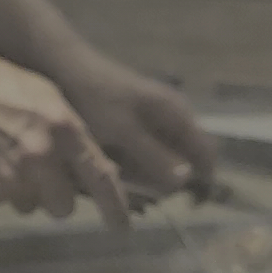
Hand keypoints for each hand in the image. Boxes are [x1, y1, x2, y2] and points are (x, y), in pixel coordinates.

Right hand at [0, 45, 129, 227]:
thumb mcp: (47, 96)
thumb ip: (71, 132)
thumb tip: (90, 165)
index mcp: (63, 129)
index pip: (101, 177)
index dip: (115, 207)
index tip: (121, 227)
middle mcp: (41, 157)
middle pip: (64, 206)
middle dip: (57, 198)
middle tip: (42, 177)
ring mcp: (12, 177)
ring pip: (32, 206)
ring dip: (26, 192)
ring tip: (6, 159)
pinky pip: (4, 201)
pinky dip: (0, 188)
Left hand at [55, 53, 215, 200]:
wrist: (64, 67)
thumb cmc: (96, 97)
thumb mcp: (124, 130)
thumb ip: (154, 155)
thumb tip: (186, 181)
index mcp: (177, 114)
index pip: (207, 153)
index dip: (204, 181)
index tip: (186, 205)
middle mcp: (173, 117)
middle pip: (187, 159)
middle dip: (171, 181)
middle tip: (145, 195)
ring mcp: (155, 120)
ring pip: (166, 158)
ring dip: (152, 175)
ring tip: (127, 183)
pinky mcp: (136, 124)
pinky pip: (147, 152)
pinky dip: (137, 165)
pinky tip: (117, 170)